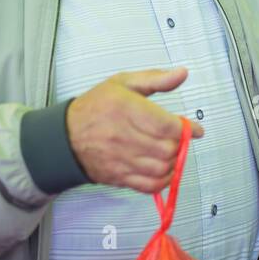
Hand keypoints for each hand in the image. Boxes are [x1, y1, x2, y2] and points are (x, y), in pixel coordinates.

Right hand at [65, 68, 201, 192]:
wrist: (63, 136)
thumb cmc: (95, 108)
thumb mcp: (123, 83)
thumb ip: (155, 79)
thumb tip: (181, 74)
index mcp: (126, 109)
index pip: (167, 125)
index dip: (187, 129)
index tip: (194, 129)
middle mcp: (123, 136)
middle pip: (167, 148)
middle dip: (179, 144)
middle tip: (179, 139)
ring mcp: (121, 159)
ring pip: (161, 168)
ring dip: (173, 162)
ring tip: (171, 152)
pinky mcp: (119, 176)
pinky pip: (149, 186)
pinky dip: (163, 181)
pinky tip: (164, 170)